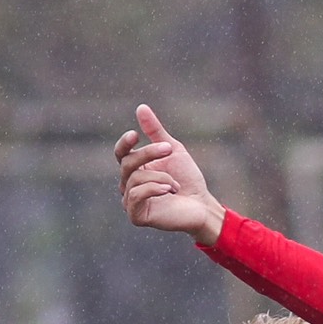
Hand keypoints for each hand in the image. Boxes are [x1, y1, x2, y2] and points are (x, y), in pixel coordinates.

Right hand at [116, 105, 226, 243]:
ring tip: (175, 184)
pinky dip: (154, 189)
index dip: (124, 143)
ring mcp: (131, 201)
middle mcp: (129, 185)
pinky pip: (135, 196)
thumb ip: (155, 132)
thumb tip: (141, 107)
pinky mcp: (137, 216)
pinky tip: (169, 190)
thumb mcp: (172, 150)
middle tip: (169, 150)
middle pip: (126, 163)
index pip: (120, 153)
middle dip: (149, 154)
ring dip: (160, 177)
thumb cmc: (187, 179)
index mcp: (135, 169)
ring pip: (134, 179)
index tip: (136, 134)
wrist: (202, 204)